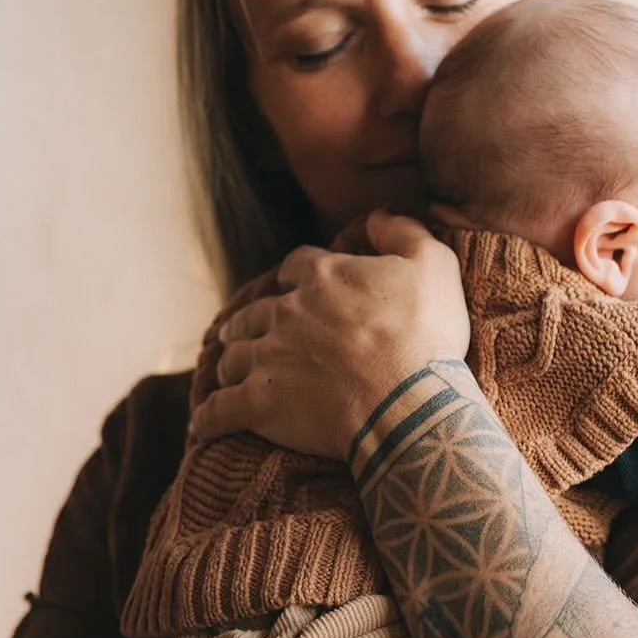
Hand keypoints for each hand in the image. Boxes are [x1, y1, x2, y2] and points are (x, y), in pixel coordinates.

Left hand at [192, 211, 470, 458]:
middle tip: (243, 331)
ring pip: (233, 356)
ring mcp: (268, 358)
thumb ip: (404, 233)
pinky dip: (209, 416)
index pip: (296, 265)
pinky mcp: (259, 403)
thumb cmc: (425, 337)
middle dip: (249, 320)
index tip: (293, 285)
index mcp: (325, 277)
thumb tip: (380, 214)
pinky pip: (220, 409)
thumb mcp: (434, 265)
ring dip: (230, 363)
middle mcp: (288, 312)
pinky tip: (204, 423)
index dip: (294, 275)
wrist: (409, 404)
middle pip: (255, 312)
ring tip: (228, 373)